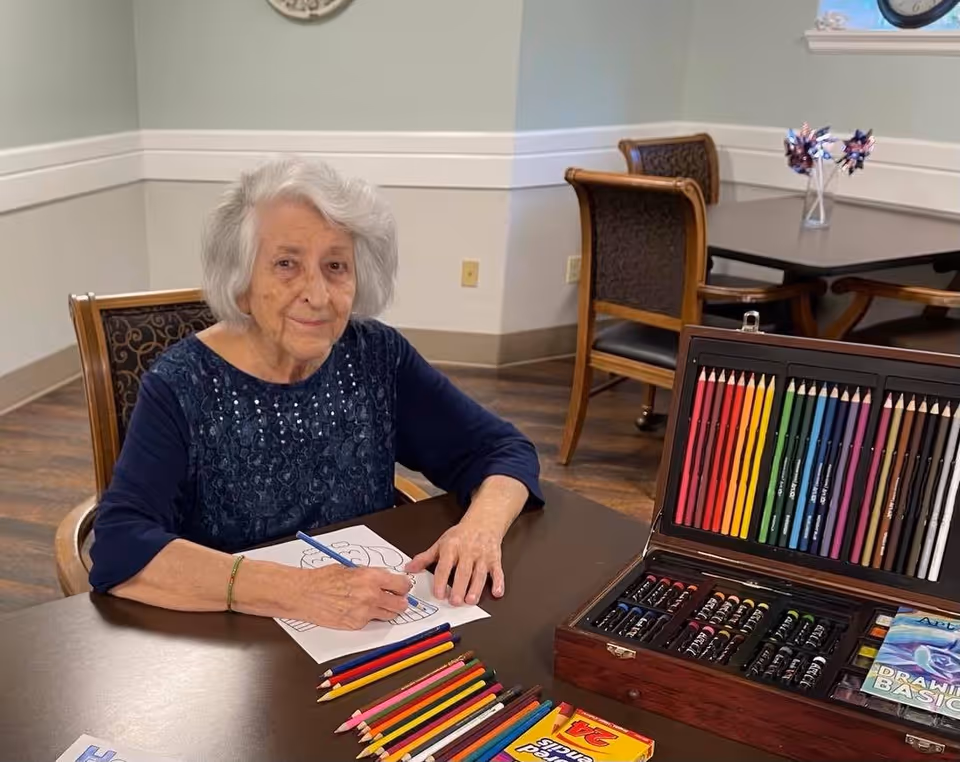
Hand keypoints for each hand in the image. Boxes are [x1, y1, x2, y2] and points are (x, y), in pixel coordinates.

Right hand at [293, 565, 412, 629]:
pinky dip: (368, 617)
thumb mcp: (351, 569)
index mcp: (372, 578)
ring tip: (375, 604)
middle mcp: (371, 596)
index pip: (402, 585)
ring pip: (388, 616)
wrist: (304, 594)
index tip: (402, 587)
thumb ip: (371, 575)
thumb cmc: (323, 578)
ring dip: (386, 610)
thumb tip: (384, 578)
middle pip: (400, 604)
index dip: (403, 586)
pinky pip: (370, 622)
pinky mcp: (355, 625)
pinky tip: (357, 609)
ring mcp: (364, 613)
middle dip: (399, 601)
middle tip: (395, 598)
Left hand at [405, 516, 504, 606]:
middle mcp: (467, 551)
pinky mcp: (495, 559)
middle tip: (455, 601)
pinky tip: (497, 592)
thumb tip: (409, 568)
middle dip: (460, 587)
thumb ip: (425, 558)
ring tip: (471, 600)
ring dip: (476, 587)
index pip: (445, 565)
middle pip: (463, 571)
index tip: (439, 594)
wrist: (483, 522)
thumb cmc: (460, 535)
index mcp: (452, 547)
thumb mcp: (441, 543)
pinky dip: (499, 582)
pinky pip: (498, 571)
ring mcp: (482, 556)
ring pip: (480, 573)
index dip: (441, 580)